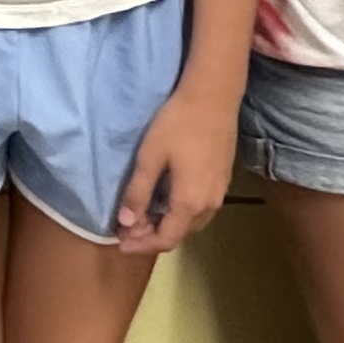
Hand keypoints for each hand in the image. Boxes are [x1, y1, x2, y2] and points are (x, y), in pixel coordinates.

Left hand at [113, 86, 236, 254]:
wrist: (213, 97)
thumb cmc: (177, 124)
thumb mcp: (150, 157)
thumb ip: (138, 192)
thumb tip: (126, 223)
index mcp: (189, 203)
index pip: (165, 239)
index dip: (141, 245)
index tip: (120, 242)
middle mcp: (209, 205)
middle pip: (179, 234)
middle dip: (152, 236)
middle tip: (126, 228)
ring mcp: (220, 193)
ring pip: (191, 223)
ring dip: (167, 225)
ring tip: (142, 217)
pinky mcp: (223, 180)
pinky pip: (200, 209)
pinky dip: (181, 213)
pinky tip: (166, 200)